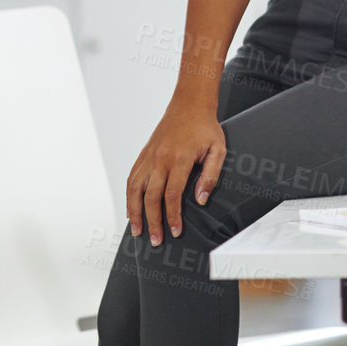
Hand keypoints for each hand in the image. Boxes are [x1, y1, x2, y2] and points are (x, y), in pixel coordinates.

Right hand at [125, 97, 226, 244]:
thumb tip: (201, 199)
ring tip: (137, 230)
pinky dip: (128, 196)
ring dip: (134, 213)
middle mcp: (159, 160)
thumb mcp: (218, 150)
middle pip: (150, 198)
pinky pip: (131, 179)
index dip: (172, 216)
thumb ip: (210, 175)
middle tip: (155, 240)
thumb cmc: (205, 127)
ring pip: (134, 190)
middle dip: (152, 222)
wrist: (189, 104)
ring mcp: (148, 157)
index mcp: (178, 159)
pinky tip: (131, 209)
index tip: (175, 231)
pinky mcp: (143, 155)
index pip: (172, 195)